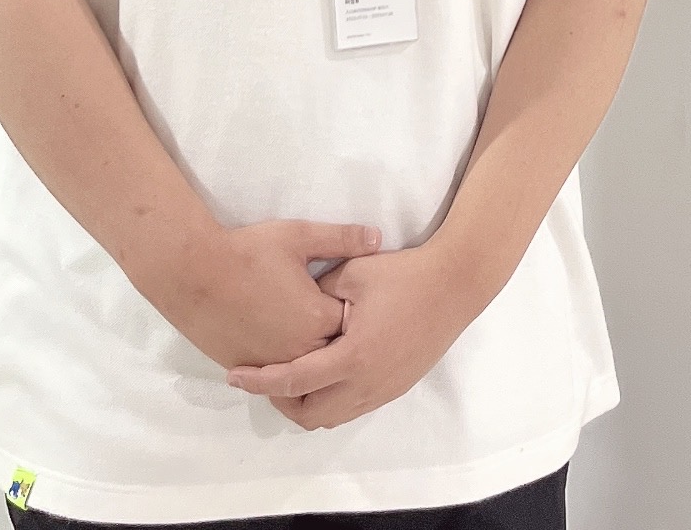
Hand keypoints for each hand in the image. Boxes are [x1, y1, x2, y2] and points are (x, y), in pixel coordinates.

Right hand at [161, 218, 382, 373]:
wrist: (195, 274)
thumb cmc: (249, 252)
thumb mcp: (299, 236)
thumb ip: (341, 239)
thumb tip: (378, 239)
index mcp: (317, 319)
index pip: (353, 322)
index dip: (355, 308)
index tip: (358, 295)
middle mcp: (299, 350)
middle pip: (333, 351)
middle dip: (339, 338)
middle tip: (338, 317)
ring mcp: (272, 364)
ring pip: (305, 369)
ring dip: (313, 357)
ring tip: (314, 337)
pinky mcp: (248, 369)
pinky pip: (277, 377)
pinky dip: (286, 367)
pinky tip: (288, 348)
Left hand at [224, 240, 479, 430]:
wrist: (455, 285)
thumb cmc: (404, 275)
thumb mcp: (354, 273)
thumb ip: (319, 293)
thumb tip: (294, 307)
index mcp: (352, 355)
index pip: (294, 380)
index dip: (260, 380)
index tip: (235, 374)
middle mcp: (365, 383)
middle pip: (308, 414)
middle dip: (280, 401)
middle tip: (265, 375)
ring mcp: (382, 389)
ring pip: (331, 417)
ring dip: (305, 404)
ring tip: (291, 376)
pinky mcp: (394, 388)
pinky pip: (351, 409)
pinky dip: (330, 400)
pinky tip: (324, 373)